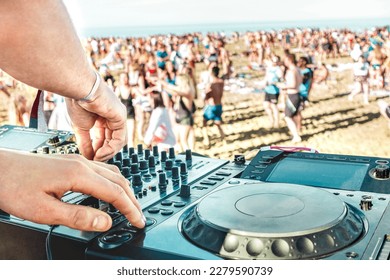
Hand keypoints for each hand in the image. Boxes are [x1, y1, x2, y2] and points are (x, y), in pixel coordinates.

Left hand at [0, 149, 144, 230]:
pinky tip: (109, 190)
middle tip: (139, 215)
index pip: (115, 192)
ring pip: (112, 173)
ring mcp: (77, 161)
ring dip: (124, 189)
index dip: (130, 209)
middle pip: (119, 180)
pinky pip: (101, 170)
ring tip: (128, 205)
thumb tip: (105, 222)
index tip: (138, 221)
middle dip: (132, 199)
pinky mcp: (71, 162)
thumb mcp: (44, 211)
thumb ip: (78, 217)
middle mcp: (82, 164)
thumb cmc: (14, 186)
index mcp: (78, 174)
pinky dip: (113, 182)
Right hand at [66, 82, 127, 161]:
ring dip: (107, 153)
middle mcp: (111, 117)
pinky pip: (120, 138)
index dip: (97, 150)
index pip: (103, 139)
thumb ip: (85, 143)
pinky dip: (111, 148)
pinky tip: (100, 153)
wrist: (78, 89)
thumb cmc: (77, 102)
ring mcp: (118, 117)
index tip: (90, 159)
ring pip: (117, 142)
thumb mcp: (80, 128)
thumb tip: (88, 157)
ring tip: (96, 158)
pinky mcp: (121, 118)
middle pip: (111, 141)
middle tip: (94, 161)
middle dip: (103, 153)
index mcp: (101, 118)